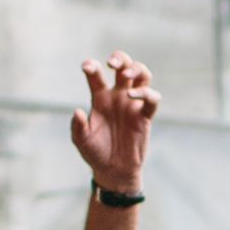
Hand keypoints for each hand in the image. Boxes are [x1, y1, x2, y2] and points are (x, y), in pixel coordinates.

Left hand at [72, 52, 157, 192]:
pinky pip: (152, 99)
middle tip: (111, 63)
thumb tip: (77, 111)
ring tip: (126, 74)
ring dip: (136, 68)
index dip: (92, 66)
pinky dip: (146, 93)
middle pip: (123, 66)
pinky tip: (133, 95)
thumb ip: (78, 126)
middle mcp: (117, 96)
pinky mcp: (145, 116)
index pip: (96, 75)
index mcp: (100, 98)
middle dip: (120, 58)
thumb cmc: (95, 153)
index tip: (87, 67)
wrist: (113, 171)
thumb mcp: (82, 141)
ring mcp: (133, 104)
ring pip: (141, 75)